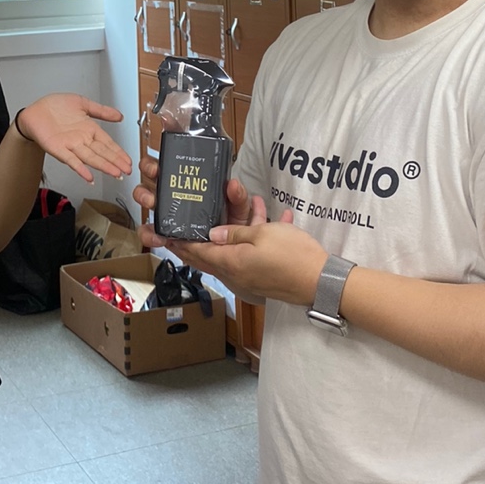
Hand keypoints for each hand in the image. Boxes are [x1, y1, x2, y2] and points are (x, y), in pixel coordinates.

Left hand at [15, 94, 130, 182]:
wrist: (35, 111)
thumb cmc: (55, 106)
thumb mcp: (82, 103)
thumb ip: (101, 111)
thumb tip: (119, 115)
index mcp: (89, 129)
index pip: (108, 143)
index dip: (118, 152)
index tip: (128, 161)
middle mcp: (82, 139)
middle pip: (102, 152)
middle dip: (115, 161)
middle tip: (127, 170)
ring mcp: (71, 146)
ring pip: (90, 157)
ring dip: (103, 166)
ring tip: (115, 173)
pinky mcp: (58, 149)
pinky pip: (71, 160)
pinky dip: (80, 168)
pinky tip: (88, 176)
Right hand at [134, 161, 253, 249]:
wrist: (226, 252)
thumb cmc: (230, 225)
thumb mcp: (238, 209)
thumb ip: (238, 197)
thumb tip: (233, 185)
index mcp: (191, 181)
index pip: (173, 161)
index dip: (164, 152)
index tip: (163, 146)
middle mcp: (175, 193)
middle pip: (153, 173)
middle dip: (149, 169)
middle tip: (156, 172)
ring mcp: (166, 211)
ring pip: (145, 197)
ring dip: (144, 196)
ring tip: (152, 202)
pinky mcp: (163, 232)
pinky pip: (148, 231)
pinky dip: (149, 234)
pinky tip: (158, 236)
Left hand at [165, 204, 327, 305]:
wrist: (321, 282)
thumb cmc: (291, 255)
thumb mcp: (262, 234)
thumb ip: (234, 233)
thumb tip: (213, 234)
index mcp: (230, 263)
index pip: (197, 252)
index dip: (179, 242)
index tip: (163, 235)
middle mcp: (236, 274)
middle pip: (210, 255)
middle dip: (198, 239)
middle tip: (182, 226)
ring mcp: (250, 278)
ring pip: (234, 251)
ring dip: (237, 229)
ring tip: (249, 202)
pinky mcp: (264, 278)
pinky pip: (253, 254)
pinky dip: (257, 237)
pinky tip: (272, 215)